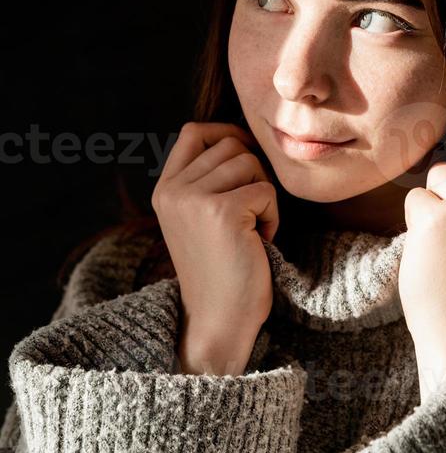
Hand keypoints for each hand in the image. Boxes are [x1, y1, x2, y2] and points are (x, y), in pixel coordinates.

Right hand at [151, 121, 279, 375]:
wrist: (218, 320)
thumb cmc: (221, 270)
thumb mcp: (199, 217)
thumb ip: (206, 179)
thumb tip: (240, 137)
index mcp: (164, 190)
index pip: (193, 132)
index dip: (227, 135)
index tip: (247, 161)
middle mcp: (173, 190)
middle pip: (230, 144)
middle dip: (253, 172)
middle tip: (251, 212)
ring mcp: (194, 199)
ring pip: (250, 163)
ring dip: (263, 194)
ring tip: (253, 229)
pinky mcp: (222, 212)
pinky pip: (266, 190)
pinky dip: (272, 216)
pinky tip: (259, 242)